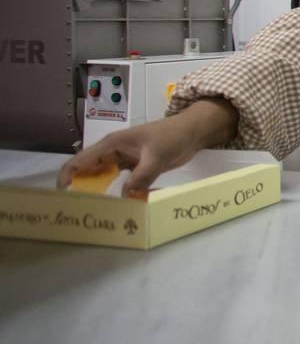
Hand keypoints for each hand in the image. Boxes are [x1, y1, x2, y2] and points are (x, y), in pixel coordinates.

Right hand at [57, 99, 237, 196]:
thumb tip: (126, 197)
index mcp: (112, 145)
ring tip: (97, 211)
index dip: (67, 176)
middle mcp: (113, 153)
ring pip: (105, 178)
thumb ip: (141, 176)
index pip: (80, 160)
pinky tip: (121, 206)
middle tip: (81, 210)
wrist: (192, 132)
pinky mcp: (135, 168)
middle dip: (82, 188)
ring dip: (101, 192)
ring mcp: (124, 161)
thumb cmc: (172, 136)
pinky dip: (119, 193)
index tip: (63, 195)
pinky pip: (121, 182)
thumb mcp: (157, 156)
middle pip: (89, 171)